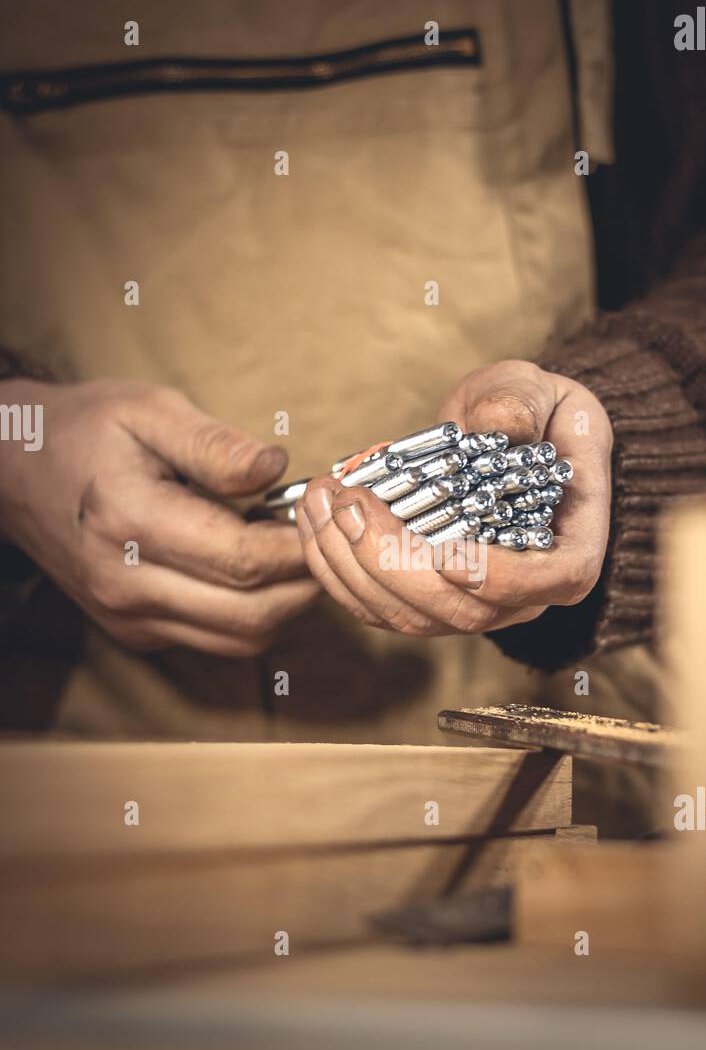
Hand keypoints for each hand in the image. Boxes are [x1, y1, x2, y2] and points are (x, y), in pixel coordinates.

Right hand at [0, 378, 319, 653]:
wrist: (13, 472)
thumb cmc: (85, 431)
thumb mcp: (148, 410)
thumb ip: (215, 444)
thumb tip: (278, 469)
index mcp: (131, 522)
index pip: (242, 559)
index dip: (300, 546)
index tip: (327, 518)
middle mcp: (127, 584)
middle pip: (252, 613)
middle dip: (307, 582)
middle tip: (329, 540)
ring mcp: (129, 617)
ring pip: (241, 639)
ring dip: (287, 604)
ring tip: (298, 553)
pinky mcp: (136, 632)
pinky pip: (217, 639)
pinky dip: (254, 613)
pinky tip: (259, 570)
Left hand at [294, 359, 611, 635]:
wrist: (507, 436)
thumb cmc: (533, 413)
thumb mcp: (537, 391)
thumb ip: (520, 402)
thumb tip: (500, 423)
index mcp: (570, 545)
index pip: (553, 582)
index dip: (499, 579)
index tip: (445, 552)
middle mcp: (524, 592)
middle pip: (462, 610)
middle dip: (393, 563)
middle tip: (350, 502)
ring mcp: (472, 604)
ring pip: (409, 616)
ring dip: (352, 565)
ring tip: (320, 499)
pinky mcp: (426, 601)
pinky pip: (376, 607)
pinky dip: (337, 570)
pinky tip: (313, 519)